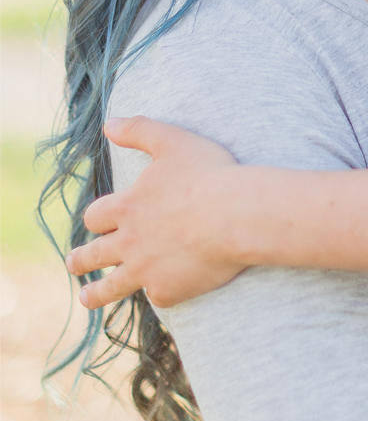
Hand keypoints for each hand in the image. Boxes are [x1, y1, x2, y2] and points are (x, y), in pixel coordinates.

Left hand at [67, 117, 245, 308]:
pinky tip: (164, 293)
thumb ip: (139, 130)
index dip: (96, 219)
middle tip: (75, 262)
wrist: (239, 216)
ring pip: (111, 287)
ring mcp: (146, 269)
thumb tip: (108, 122)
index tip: (96, 222)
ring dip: (95, 293)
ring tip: (87, 298)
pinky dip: (162, 293)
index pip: (96, 216)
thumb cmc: (210, 175)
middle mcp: (128, 242)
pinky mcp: (169, 289)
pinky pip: (159, 296)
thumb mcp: (174, 141)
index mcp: (127, 207)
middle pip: (93, 254)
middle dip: (81, 259)